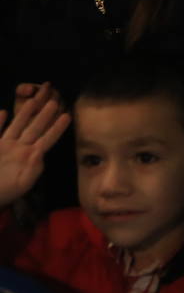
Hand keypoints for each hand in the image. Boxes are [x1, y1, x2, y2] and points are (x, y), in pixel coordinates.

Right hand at [0, 83, 68, 209]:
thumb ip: (34, 169)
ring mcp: (3, 146)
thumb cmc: (6, 192)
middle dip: (44, 115)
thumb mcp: (24, 183)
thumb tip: (39, 153)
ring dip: (24, 114)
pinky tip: (3, 111)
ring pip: (16, 126)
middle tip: (55, 100)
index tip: (68, 116)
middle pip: (34, 128)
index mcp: (30, 156)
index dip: (57, 128)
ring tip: (33, 100)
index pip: (47, 139)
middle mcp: (18, 148)